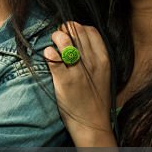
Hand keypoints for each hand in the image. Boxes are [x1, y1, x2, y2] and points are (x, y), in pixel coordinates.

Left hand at [43, 22, 114, 145]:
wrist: (92, 124)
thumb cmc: (95, 98)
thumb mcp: (103, 74)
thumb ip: (94, 57)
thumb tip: (79, 42)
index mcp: (103, 59)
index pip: (90, 30)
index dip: (77, 27)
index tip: (70, 33)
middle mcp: (92, 62)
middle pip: (76, 32)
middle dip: (64, 30)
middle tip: (58, 37)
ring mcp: (78, 70)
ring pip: (65, 40)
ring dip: (56, 37)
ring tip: (53, 43)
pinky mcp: (64, 81)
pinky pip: (54, 59)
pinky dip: (48, 53)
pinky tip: (48, 55)